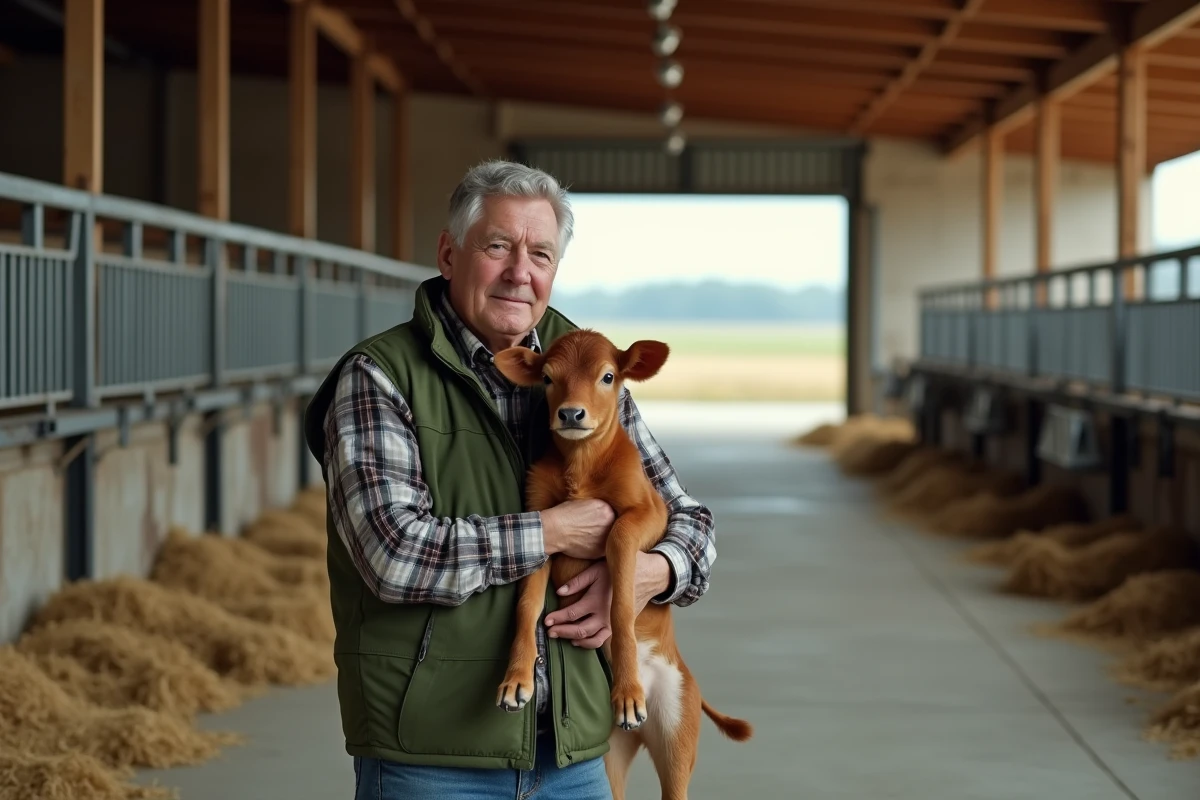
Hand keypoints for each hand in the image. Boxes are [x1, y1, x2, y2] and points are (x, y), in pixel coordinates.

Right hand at [540, 499, 614, 559]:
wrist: (554, 530)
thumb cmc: (563, 514)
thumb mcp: (582, 502)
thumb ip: (595, 506)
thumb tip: (598, 510)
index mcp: (606, 507)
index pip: (612, 513)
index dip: (605, 518)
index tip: (599, 521)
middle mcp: (610, 521)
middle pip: (613, 525)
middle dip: (606, 527)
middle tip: (594, 530)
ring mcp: (606, 537)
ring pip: (609, 538)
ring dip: (603, 539)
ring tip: (590, 538)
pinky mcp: (600, 551)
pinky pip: (604, 551)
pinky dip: (598, 549)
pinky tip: (588, 546)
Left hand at [544, 553, 671, 648]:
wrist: (649, 575)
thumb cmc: (620, 570)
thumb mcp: (597, 569)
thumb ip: (578, 581)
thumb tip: (559, 591)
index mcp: (597, 599)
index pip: (572, 613)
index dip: (558, 618)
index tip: (546, 620)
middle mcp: (604, 615)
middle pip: (579, 629)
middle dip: (562, 631)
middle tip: (549, 632)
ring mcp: (612, 622)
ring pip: (590, 639)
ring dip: (574, 639)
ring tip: (561, 637)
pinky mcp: (618, 625)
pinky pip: (602, 640)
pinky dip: (589, 643)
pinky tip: (578, 641)